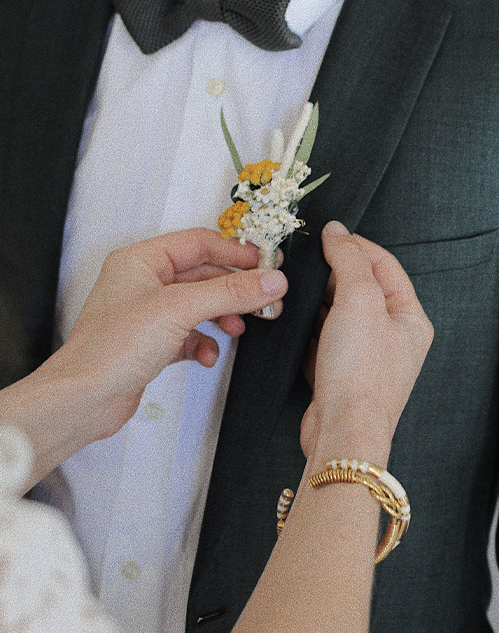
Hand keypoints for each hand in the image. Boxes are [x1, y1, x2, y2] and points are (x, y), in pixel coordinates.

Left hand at [40, 228, 287, 442]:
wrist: (85, 399)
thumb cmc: (110, 349)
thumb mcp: (179, 309)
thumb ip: (229, 293)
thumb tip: (268, 280)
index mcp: (142, 260)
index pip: (199, 243)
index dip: (235, 252)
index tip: (266, 263)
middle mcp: (144, 282)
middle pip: (203, 275)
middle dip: (234, 290)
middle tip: (264, 298)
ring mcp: (148, 314)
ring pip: (199, 306)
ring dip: (222, 316)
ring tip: (239, 327)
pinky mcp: (152, 343)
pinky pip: (190, 334)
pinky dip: (204, 344)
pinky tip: (208, 355)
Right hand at [301, 222, 432, 464]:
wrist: (343, 431)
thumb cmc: (361, 374)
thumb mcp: (358, 301)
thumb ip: (349, 260)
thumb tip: (337, 231)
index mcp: (410, 319)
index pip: (386, 266)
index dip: (358, 246)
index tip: (330, 235)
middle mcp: (392, 338)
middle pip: (363, 289)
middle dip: (335, 275)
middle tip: (311, 264)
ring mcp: (367, 358)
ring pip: (341, 316)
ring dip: (320, 303)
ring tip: (299, 293)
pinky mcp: (342, 374)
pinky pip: (325, 341)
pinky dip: (310, 331)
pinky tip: (297, 326)